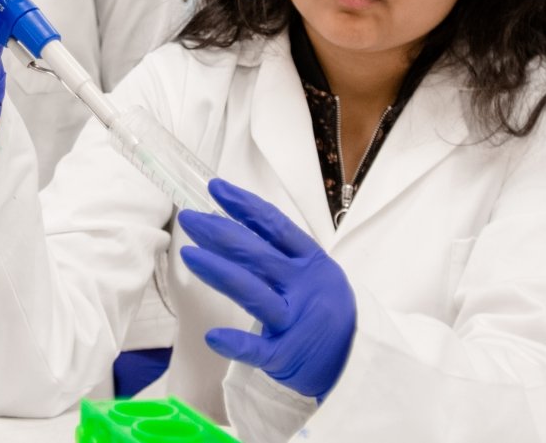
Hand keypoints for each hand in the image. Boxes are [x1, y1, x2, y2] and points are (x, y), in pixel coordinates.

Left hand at [179, 179, 356, 400]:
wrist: (356, 358)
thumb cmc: (325, 310)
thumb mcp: (314, 274)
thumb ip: (281, 253)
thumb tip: (232, 225)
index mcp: (311, 262)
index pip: (275, 226)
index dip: (245, 206)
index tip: (216, 189)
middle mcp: (303, 287)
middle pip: (257, 254)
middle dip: (219, 233)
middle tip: (189, 218)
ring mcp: (294, 321)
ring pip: (253, 293)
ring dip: (219, 272)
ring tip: (188, 254)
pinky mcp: (285, 355)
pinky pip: (258, 350)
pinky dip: (236, 344)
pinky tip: (212, 336)